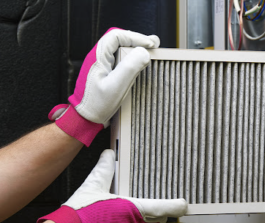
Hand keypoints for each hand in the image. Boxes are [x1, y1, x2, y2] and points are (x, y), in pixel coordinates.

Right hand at [37, 149, 187, 222]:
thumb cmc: (80, 214)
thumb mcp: (94, 185)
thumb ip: (104, 169)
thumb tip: (109, 154)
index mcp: (131, 210)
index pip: (161, 209)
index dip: (174, 206)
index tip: (184, 204)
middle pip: (155, 222)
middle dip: (160, 214)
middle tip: (162, 204)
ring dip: (143, 218)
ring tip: (137, 206)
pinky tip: (118, 214)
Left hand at [49, 28, 159, 145]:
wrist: (84, 119)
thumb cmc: (96, 105)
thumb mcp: (116, 87)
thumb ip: (130, 68)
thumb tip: (144, 52)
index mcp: (98, 56)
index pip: (118, 36)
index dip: (136, 37)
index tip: (151, 44)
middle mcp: (98, 57)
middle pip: (119, 39)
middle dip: (137, 40)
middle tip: (153, 46)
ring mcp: (100, 65)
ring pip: (119, 49)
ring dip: (134, 49)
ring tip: (149, 53)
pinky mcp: (104, 73)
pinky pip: (118, 59)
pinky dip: (130, 59)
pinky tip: (138, 65)